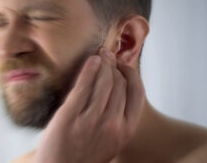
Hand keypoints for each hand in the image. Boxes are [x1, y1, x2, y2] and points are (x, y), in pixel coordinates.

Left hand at [35, 48, 145, 162]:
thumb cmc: (85, 157)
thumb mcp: (111, 143)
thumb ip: (118, 121)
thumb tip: (119, 93)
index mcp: (125, 131)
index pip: (136, 93)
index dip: (131, 74)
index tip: (123, 66)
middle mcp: (112, 124)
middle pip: (119, 83)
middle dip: (115, 64)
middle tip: (109, 55)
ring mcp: (91, 119)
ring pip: (104, 81)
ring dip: (104, 63)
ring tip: (100, 54)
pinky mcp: (70, 115)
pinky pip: (84, 85)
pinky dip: (89, 69)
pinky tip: (91, 60)